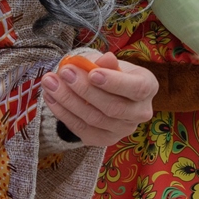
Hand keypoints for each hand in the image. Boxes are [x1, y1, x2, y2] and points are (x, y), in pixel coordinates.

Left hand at [41, 51, 156, 146]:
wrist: (106, 92)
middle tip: (64, 72)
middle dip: (85, 90)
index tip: (93, 73)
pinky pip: (81, 129)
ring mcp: (122, 130)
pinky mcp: (103, 140)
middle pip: (113, 107)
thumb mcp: (110, 63)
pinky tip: (51, 97)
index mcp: (148, 87)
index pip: (137, 88)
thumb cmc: (111, 73)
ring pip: (94, 119)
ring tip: (50, 82)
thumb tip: (106, 58)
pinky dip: (63, 112)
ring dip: (68, 100)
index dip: (115, 83)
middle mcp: (140, 112)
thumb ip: (107, 62)